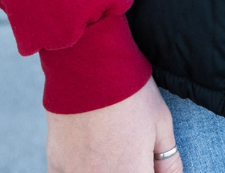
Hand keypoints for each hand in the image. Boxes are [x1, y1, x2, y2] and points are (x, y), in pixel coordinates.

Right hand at [46, 76, 182, 172]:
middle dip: (128, 167)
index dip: (147, 169)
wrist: (88, 62)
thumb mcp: (161, 121)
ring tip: (108, 144)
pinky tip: (86, 149)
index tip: (146, 159)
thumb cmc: (130, 90)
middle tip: (127, 147)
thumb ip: (169, 158)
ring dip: (102, 168)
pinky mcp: (55, 164)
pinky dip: (78, 167)